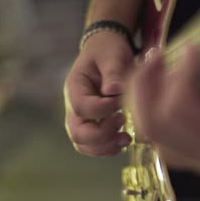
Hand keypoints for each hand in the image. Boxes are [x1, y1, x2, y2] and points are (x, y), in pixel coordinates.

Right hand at [64, 32, 132, 156]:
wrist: (107, 53)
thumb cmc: (108, 51)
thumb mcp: (111, 54)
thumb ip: (113, 71)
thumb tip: (114, 90)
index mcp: (75, 87)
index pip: (81, 107)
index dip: (101, 110)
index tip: (120, 103)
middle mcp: (73, 107)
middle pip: (77, 133)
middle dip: (102, 135)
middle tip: (122, 121)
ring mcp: (82, 119)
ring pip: (84, 145)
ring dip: (105, 147)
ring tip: (126, 138)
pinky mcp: (94, 126)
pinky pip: (95, 147)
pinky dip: (109, 149)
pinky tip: (125, 139)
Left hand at [126, 46, 199, 170]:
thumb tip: (199, 46)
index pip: (179, 109)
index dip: (179, 73)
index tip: (193, 47)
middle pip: (152, 124)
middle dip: (146, 85)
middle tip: (158, 55)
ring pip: (151, 133)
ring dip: (145, 99)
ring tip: (155, 69)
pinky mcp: (199, 154)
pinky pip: (162, 138)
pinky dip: (154, 112)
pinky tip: (164, 91)